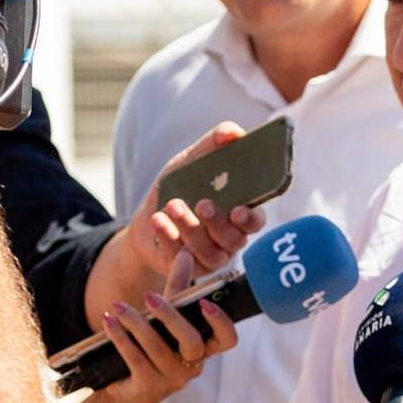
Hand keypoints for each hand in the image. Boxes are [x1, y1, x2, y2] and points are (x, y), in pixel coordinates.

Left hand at [89, 252, 238, 402]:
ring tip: (117, 306)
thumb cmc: (149, 349)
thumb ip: (178, 288)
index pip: (227, 340)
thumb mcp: (164, 317)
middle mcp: (192, 367)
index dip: (221, 322)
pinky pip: (136, 359)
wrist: (119, 390)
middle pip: (192, 342)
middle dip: (171, 317)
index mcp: (203, 349)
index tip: (205, 302)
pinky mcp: (148, 388)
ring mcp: (171, 381)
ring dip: (136, 323)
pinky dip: (121, 338)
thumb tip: (186, 253)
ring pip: (159, 348)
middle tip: (149, 296)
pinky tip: (109, 321)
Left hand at [123, 124, 266, 278]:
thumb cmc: (178, 189)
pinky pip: (181, 260)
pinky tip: (158, 220)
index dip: (251, 219)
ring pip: (208, 252)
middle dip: (217, 222)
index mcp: (238, 214)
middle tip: (202, 203)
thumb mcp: (190, 162)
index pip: (255, 221)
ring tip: (172, 205)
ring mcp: (208, 258)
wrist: (146, 219)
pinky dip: (169, 238)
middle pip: (233, 239)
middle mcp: (228, 240)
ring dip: (189, 227)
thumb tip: (234, 132)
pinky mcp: (185, 270)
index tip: (239, 210)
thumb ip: (213, 145)